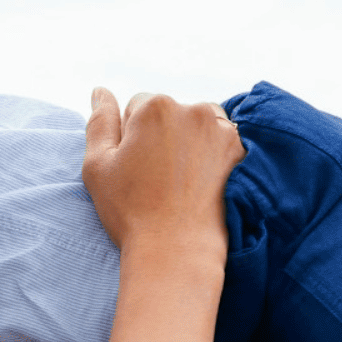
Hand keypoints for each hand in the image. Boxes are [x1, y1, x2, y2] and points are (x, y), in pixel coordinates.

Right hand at [82, 88, 244, 255]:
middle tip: (157, 178)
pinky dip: (213, 155)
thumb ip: (99, 122)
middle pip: (170, 113)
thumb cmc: (131, 210)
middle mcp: (194, 109)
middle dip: (162, 135)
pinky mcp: (243, 152)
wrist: (178, 250)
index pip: (137, 107)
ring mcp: (224, 130)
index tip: (135, 168)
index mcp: (154, 107)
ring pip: (198, 124)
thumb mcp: (98, 166)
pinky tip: (202, 182)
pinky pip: (222, 142)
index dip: (131, 138)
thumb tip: (100, 91)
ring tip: (181, 180)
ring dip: (190, 141)